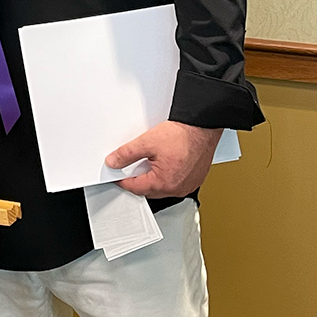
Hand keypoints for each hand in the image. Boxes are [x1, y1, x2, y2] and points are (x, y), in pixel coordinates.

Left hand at [105, 121, 223, 198]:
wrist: (202, 127)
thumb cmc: (182, 135)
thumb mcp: (147, 142)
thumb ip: (127, 154)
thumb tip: (114, 161)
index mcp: (164, 183)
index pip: (136, 188)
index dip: (123, 180)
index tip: (117, 175)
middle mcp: (178, 188)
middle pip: (149, 189)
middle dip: (138, 180)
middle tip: (132, 166)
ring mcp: (188, 185)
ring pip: (163, 187)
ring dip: (154, 178)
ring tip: (151, 161)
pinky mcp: (195, 179)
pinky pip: (176, 182)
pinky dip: (167, 176)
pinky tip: (165, 163)